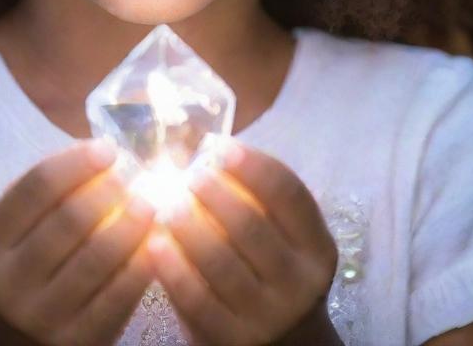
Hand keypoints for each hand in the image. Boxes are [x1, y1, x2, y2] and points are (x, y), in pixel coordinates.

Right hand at [0, 138, 156, 345]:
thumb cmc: (19, 268)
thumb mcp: (10, 233)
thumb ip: (44, 195)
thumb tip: (101, 154)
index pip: (37, 186)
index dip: (78, 162)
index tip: (108, 150)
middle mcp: (9, 282)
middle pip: (70, 219)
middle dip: (109, 189)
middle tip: (132, 177)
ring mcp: (43, 317)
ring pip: (98, 257)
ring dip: (132, 223)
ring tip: (148, 204)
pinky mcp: (78, 342)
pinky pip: (119, 296)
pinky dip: (142, 263)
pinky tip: (155, 244)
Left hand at [147, 141, 339, 345]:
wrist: (284, 344)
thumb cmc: (274, 271)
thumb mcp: (286, 239)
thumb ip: (260, 200)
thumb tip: (210, 148)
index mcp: (317, 247)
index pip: (288, 194)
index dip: (252, 164)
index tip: (220, 146)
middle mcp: (299, 283)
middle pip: (250, 224)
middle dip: (213, 192)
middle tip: (189, 176)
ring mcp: (266, 316)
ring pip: (219, 261)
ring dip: (187, 225)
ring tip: (167, 204)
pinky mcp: (232, 339)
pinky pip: (195, 298)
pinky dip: (172, 266)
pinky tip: (155, 243)